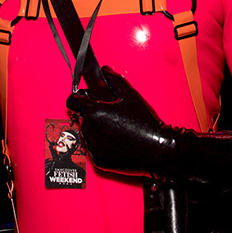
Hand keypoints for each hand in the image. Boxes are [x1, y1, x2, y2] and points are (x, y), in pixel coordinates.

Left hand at [66, 66, 231, 192]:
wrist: (159, 150)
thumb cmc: (145, 124)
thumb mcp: (130, 95)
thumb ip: (113, 79)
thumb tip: (105, 71)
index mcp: (94, 112)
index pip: (72, 101)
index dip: (79, 98)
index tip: (84, 99)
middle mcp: (90, 129)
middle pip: (83, 118)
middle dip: (93, 115)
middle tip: (112, 116)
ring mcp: (94, 147)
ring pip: (89, 134)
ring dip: (98, 131)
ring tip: (118, 130)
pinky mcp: (99, 161)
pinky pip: (95, 150)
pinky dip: (103, 147)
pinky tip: (119, 143)